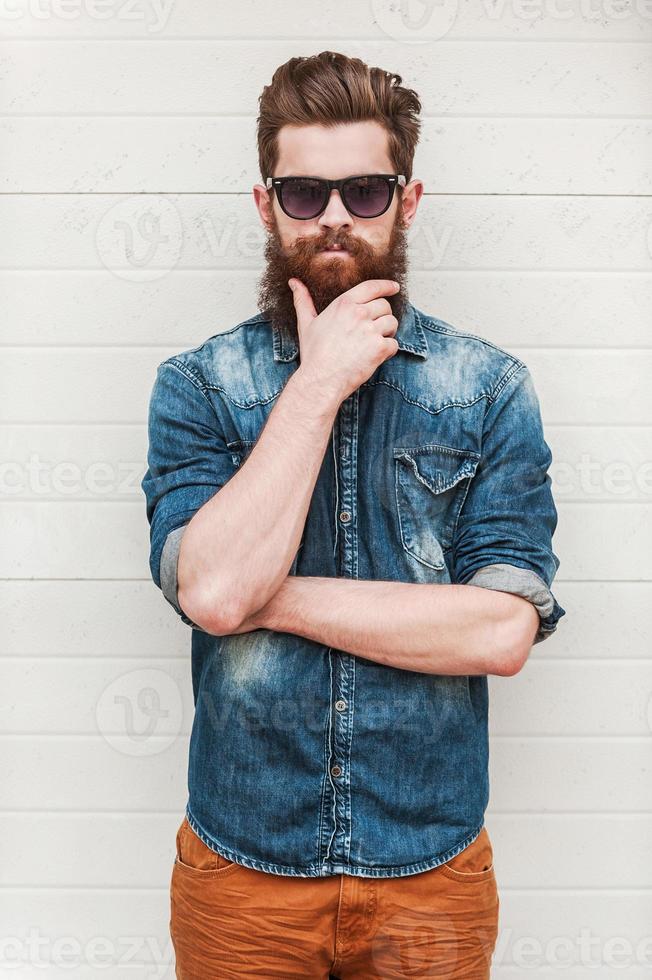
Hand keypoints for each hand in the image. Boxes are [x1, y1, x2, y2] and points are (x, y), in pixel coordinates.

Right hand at [288, 277, 399, 404]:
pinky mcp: (379, 348)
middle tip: (374, 329)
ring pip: (392, 323)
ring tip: (373, 343)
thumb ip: (303, 300)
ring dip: (387, 333)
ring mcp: (371, 330)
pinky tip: (375, 356)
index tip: (394, 287)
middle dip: (383, 316)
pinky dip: (388, 351)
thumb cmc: (314, 353)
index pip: (372, 287)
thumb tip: (294, 282)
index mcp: (344, 304)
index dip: (386, 285)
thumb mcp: (306, 323)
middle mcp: (359, 313)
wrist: (321, 379)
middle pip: (385, 306)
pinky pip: (394, 344)